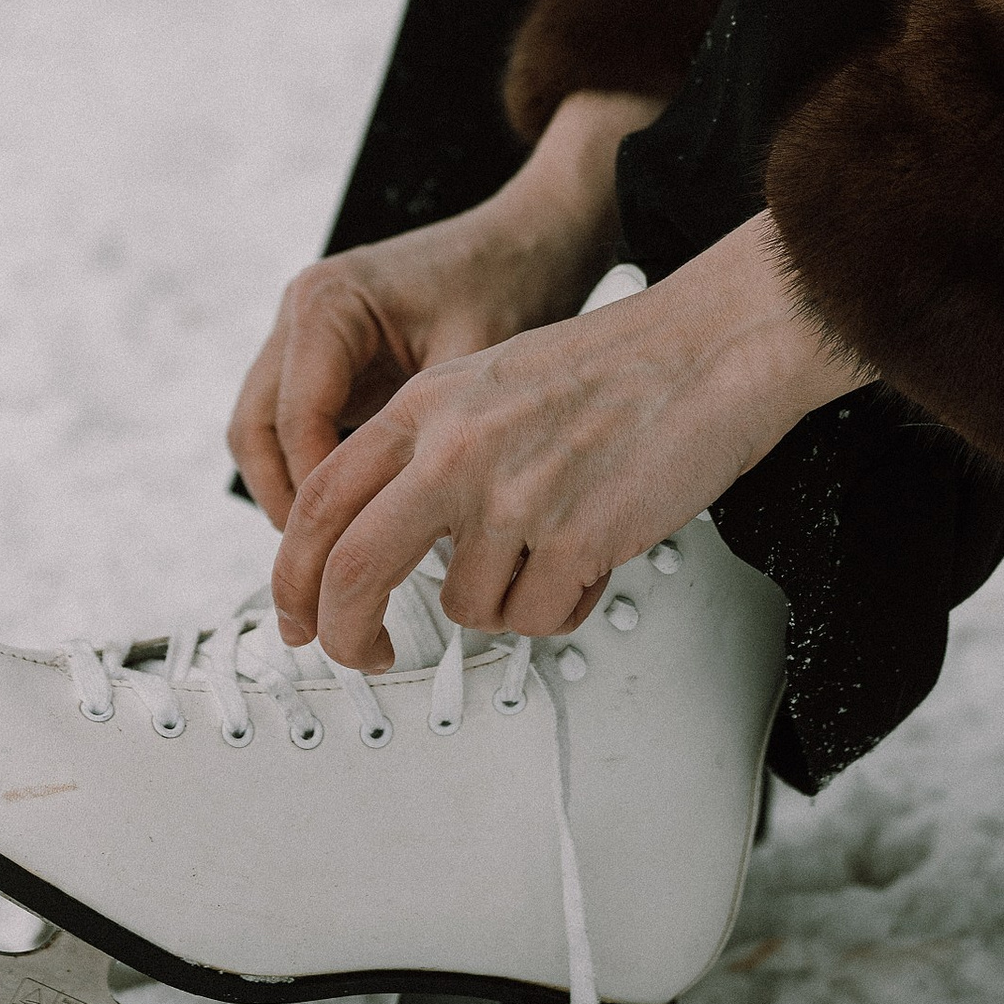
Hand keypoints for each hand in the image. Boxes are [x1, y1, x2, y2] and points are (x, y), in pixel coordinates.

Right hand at [228, 91, 664, 527]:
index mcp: (326, 302)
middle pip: (255, 430)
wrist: (532, 238)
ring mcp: (308, 335)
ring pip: (264, 433)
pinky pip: (298, 426)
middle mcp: (302, 313)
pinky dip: (316, 471)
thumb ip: (436, 438)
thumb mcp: (475, 362)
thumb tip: (419, 528)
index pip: (295, 418)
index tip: (354, 547)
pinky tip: (358, 517)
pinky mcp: (329, 358)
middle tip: (328, 566)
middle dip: (288, 503)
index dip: (318, 493)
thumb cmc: (509, 279)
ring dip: (294, 492)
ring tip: (340, 554)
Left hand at [269, 212, 855, 668]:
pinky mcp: (575, 537)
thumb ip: (424, 452)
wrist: (708, 348)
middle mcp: (454, 449)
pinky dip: (563, 603)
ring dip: (505, 600)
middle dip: (347, 632)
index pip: (320, 501)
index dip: (295, 576)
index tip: (301, 618)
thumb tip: (374, 545)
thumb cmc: (610, 370)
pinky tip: (594, 551)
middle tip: (365, 655)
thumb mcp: (484, 386)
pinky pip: (539, 617)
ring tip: (553, 544)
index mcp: (424, 408)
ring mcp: (513, 495)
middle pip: (353, 569)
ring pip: (465, 607)